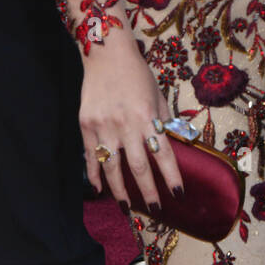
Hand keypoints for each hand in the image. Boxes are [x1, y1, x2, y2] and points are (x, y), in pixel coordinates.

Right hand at [80, 41, 183, 208]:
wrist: (107, 54)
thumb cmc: (137, 74)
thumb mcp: (157, 94)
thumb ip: (161, 120)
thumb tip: (168, 144)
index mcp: (148, 117)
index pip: (163, 153)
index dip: (171, 176)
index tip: (178, 194)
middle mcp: (127, 125)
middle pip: (139, 167)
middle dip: (148, 191)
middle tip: (155, 210)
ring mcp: (104, 127)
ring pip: (113, 167)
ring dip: (120, 191)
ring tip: (127, 207)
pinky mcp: (86, 126)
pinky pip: (90, 157)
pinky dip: (94, 175)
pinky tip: (99, 190)